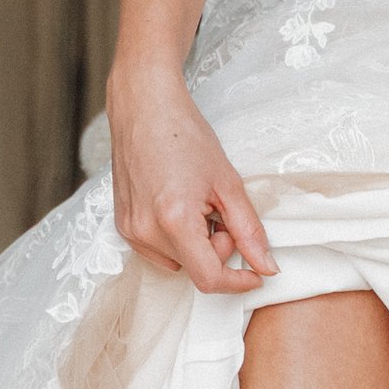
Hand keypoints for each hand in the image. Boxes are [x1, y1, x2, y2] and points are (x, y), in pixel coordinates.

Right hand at [105, 65, 277, 296]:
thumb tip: (266, 266)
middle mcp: (146, 231)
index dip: (237, 281)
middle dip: (217, 248)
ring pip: (177, 262)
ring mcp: (130, 230)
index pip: (209, 278)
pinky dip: (175, 238)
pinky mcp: (122, 225)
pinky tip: (177, 205)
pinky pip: (158, 250)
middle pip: (194, 269)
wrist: (144, 107)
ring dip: (195, 245)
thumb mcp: (228, 183)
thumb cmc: (185, 135)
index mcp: (174, 221)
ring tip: (196, 205)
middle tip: (219, 212)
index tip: (256, 274)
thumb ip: (249, 230)